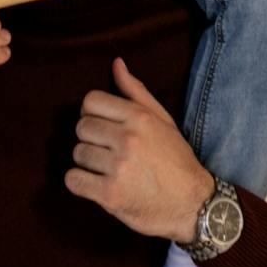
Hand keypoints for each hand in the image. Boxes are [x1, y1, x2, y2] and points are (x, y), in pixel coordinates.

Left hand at [63, 57, 214, 243]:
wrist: (192, 203)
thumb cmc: (176, 159)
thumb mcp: (162, 120)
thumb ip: (136, 91)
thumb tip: (116, 63)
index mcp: (139, 117)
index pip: (90, 100)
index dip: (92, 113)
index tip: (103, 126)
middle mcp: (128, 139)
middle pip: (81, 126)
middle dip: (90, 138)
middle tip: (107, 150)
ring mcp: (118, 167)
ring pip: (77, 153)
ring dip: (87, 162)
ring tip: (106, 168)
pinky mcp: (110, 194)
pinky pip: (73, 180)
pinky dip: (80, 182)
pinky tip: (96, 184)